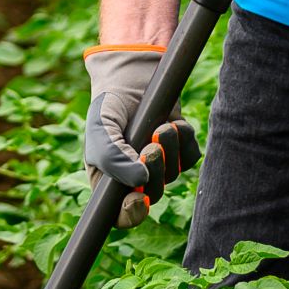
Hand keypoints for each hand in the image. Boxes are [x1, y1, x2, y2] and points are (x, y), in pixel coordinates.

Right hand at [80, 44, 197, 225]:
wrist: (130, 74)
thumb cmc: (108, 105)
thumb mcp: (99, 129)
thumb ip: (111, 158)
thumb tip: (140, 183)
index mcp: (110, 180)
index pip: (121, 215)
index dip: (131, 215)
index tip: (138, 200)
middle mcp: (136, 177)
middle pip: (152, 195)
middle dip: (155, 173)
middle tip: (150, 147)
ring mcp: (159, 164)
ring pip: (173, 175)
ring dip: (170, 151)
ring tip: (161, 126)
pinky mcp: (179, 147)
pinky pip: (190, 157)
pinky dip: (185, 141)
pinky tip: (173, 123)